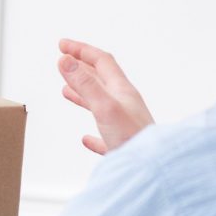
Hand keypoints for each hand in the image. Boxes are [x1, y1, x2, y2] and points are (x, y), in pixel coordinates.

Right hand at [57, 38, 153, 154]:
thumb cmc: (134, 138)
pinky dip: (92, 135)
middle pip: (101, 79)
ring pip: (101, 104)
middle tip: (64, 59)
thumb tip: (65, 60)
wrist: (153, 171)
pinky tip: (86, 139)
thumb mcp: (105, 106)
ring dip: (83, 94)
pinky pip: (105, 136)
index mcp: (122, 91)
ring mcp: (124, 126)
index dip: (81, 50)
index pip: (101, 61)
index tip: (62, 45)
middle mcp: (124, 105)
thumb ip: (84, 83)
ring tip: (66, 89)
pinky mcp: (122, 147)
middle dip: (81, 67)